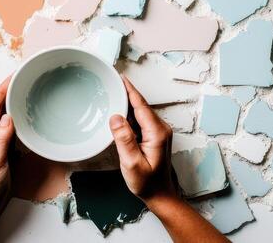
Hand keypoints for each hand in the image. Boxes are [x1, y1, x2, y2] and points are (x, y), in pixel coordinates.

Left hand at [0, 77, 14, 242]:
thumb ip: (1, 139)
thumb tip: (8, 118)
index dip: (2, 89)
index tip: (13, 77)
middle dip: (8, 88)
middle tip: (22, 75)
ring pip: (4, 110)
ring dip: (13, 97)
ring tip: (25, 85)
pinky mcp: (4, 140)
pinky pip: (11, 120)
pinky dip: (18, 110)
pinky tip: (26, 106)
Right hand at [110, 77, 177, 203]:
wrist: (160, 195)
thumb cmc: (148, 183)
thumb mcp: (132, 163)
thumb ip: (124, 139)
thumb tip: (116, 117)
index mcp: (156, 132)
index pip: (140, 105)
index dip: (129, 90)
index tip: (119, 77)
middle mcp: (160, 129)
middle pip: (141, 105)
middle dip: (126, 92)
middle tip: (111, 81)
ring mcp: (157, 132)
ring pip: (140, 111)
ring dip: (127, 102)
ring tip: (112, 92)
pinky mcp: (153, 136)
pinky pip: (140, 119)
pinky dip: (129, 113)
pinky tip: (119, 111)